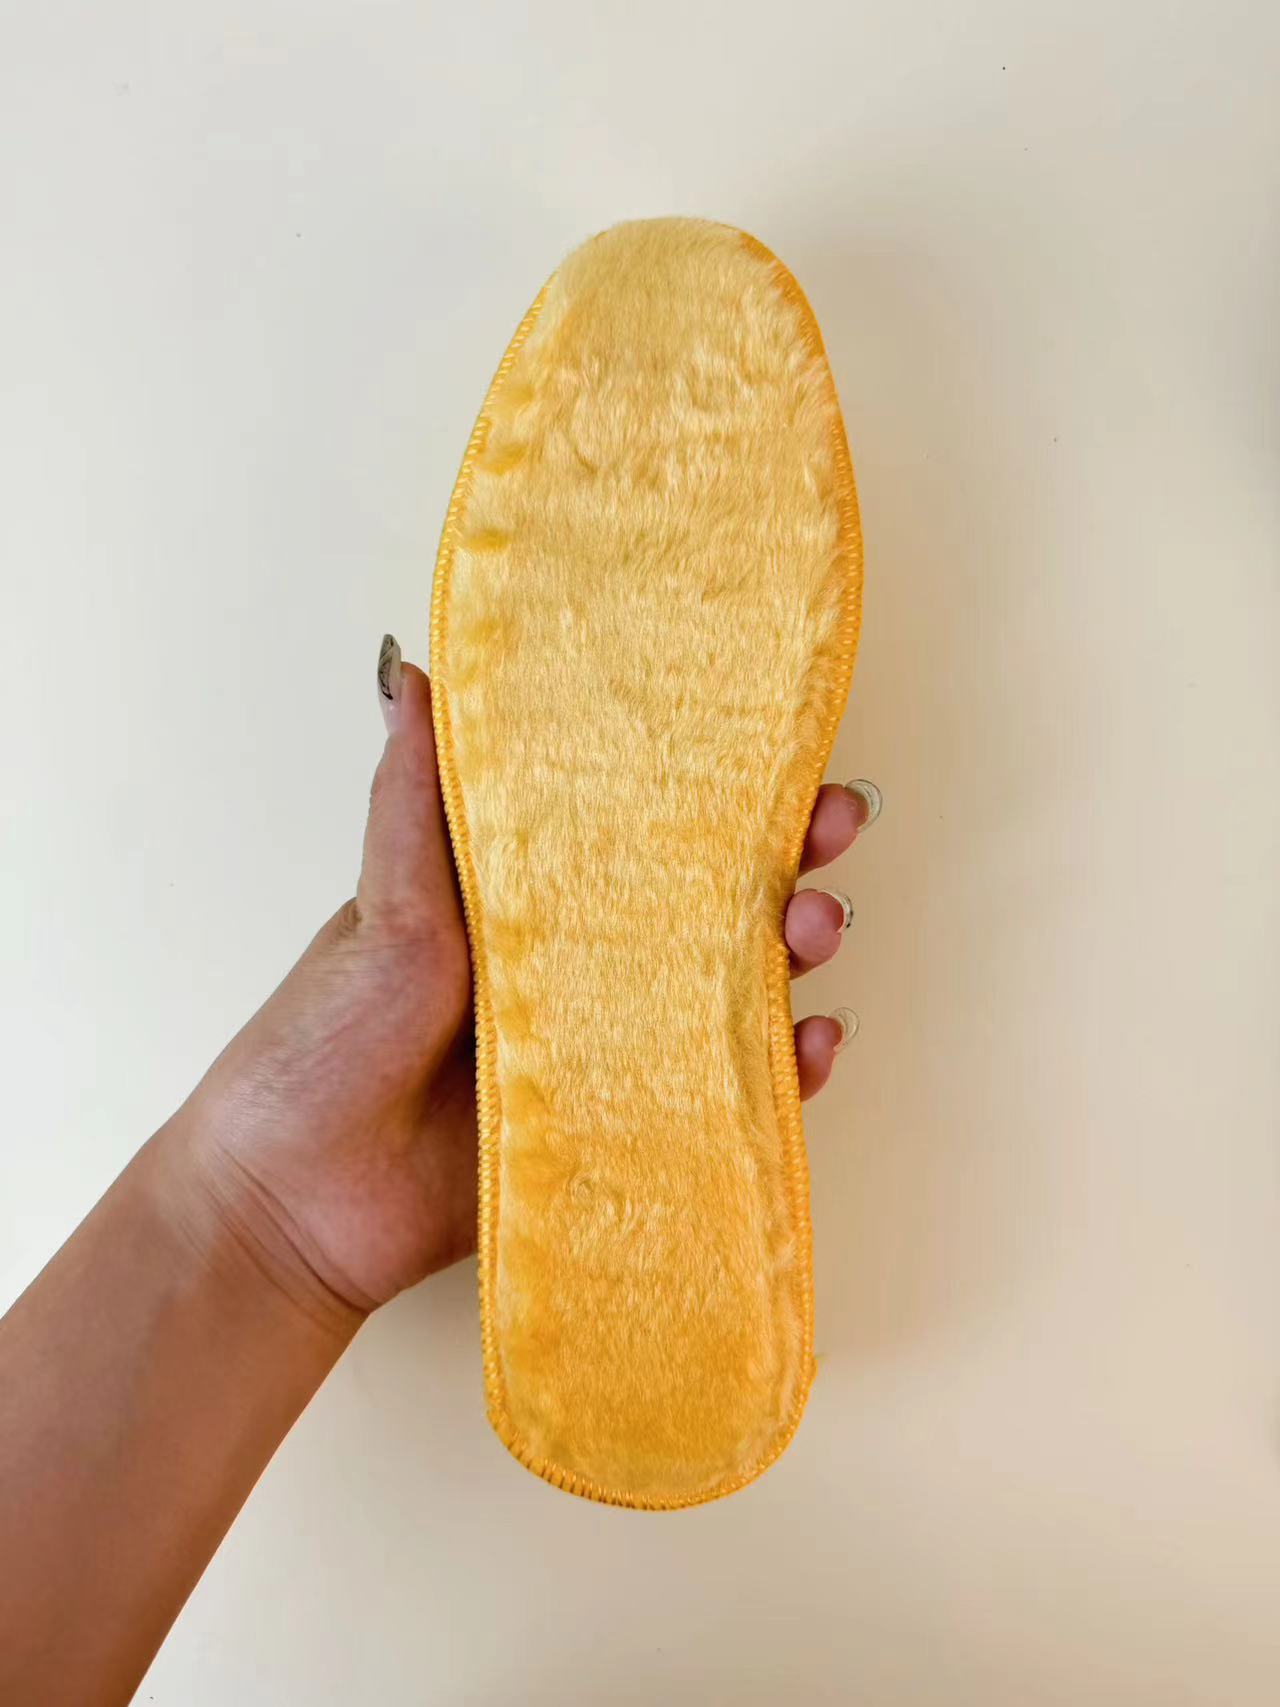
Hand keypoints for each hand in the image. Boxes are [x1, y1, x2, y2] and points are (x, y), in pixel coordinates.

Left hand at [167, 639, 876, 1322]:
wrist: (292, 1204)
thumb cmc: (321, 1045)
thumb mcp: (377, 910)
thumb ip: (413, 806)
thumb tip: (417, 676)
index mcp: (531, 906)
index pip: (642, 834)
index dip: (716, 796)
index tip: (778, 756)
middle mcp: (583, 973)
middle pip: (710, 908)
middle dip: (784, 864)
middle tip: (831, 827)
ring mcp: (610, 1055)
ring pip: (732, 995)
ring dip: (794, 956)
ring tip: (817, 931)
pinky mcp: (624, 1133)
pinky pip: (723, 1098)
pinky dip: (784, 1076)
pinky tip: (814, 1045)